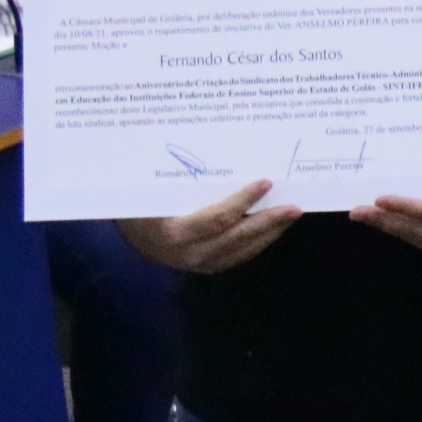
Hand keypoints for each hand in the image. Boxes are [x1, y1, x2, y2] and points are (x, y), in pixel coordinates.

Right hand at [118, 177, 302, 272]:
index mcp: (173, 233)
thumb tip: (212, 154)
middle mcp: (189, 253)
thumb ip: (176, 180)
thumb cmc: (138, 207)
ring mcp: (200, 264)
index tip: (265, 182)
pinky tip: (275, 228)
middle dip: (269, 221)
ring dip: (270, 232)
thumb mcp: (149, 193)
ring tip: (292, 214)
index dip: (243, 201)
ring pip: (243, 249)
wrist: (127, 236)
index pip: (216, 219)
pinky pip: (239, 255)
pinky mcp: (208, 267)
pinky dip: (259, 241)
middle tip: (294, 206)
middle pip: (237, 237)